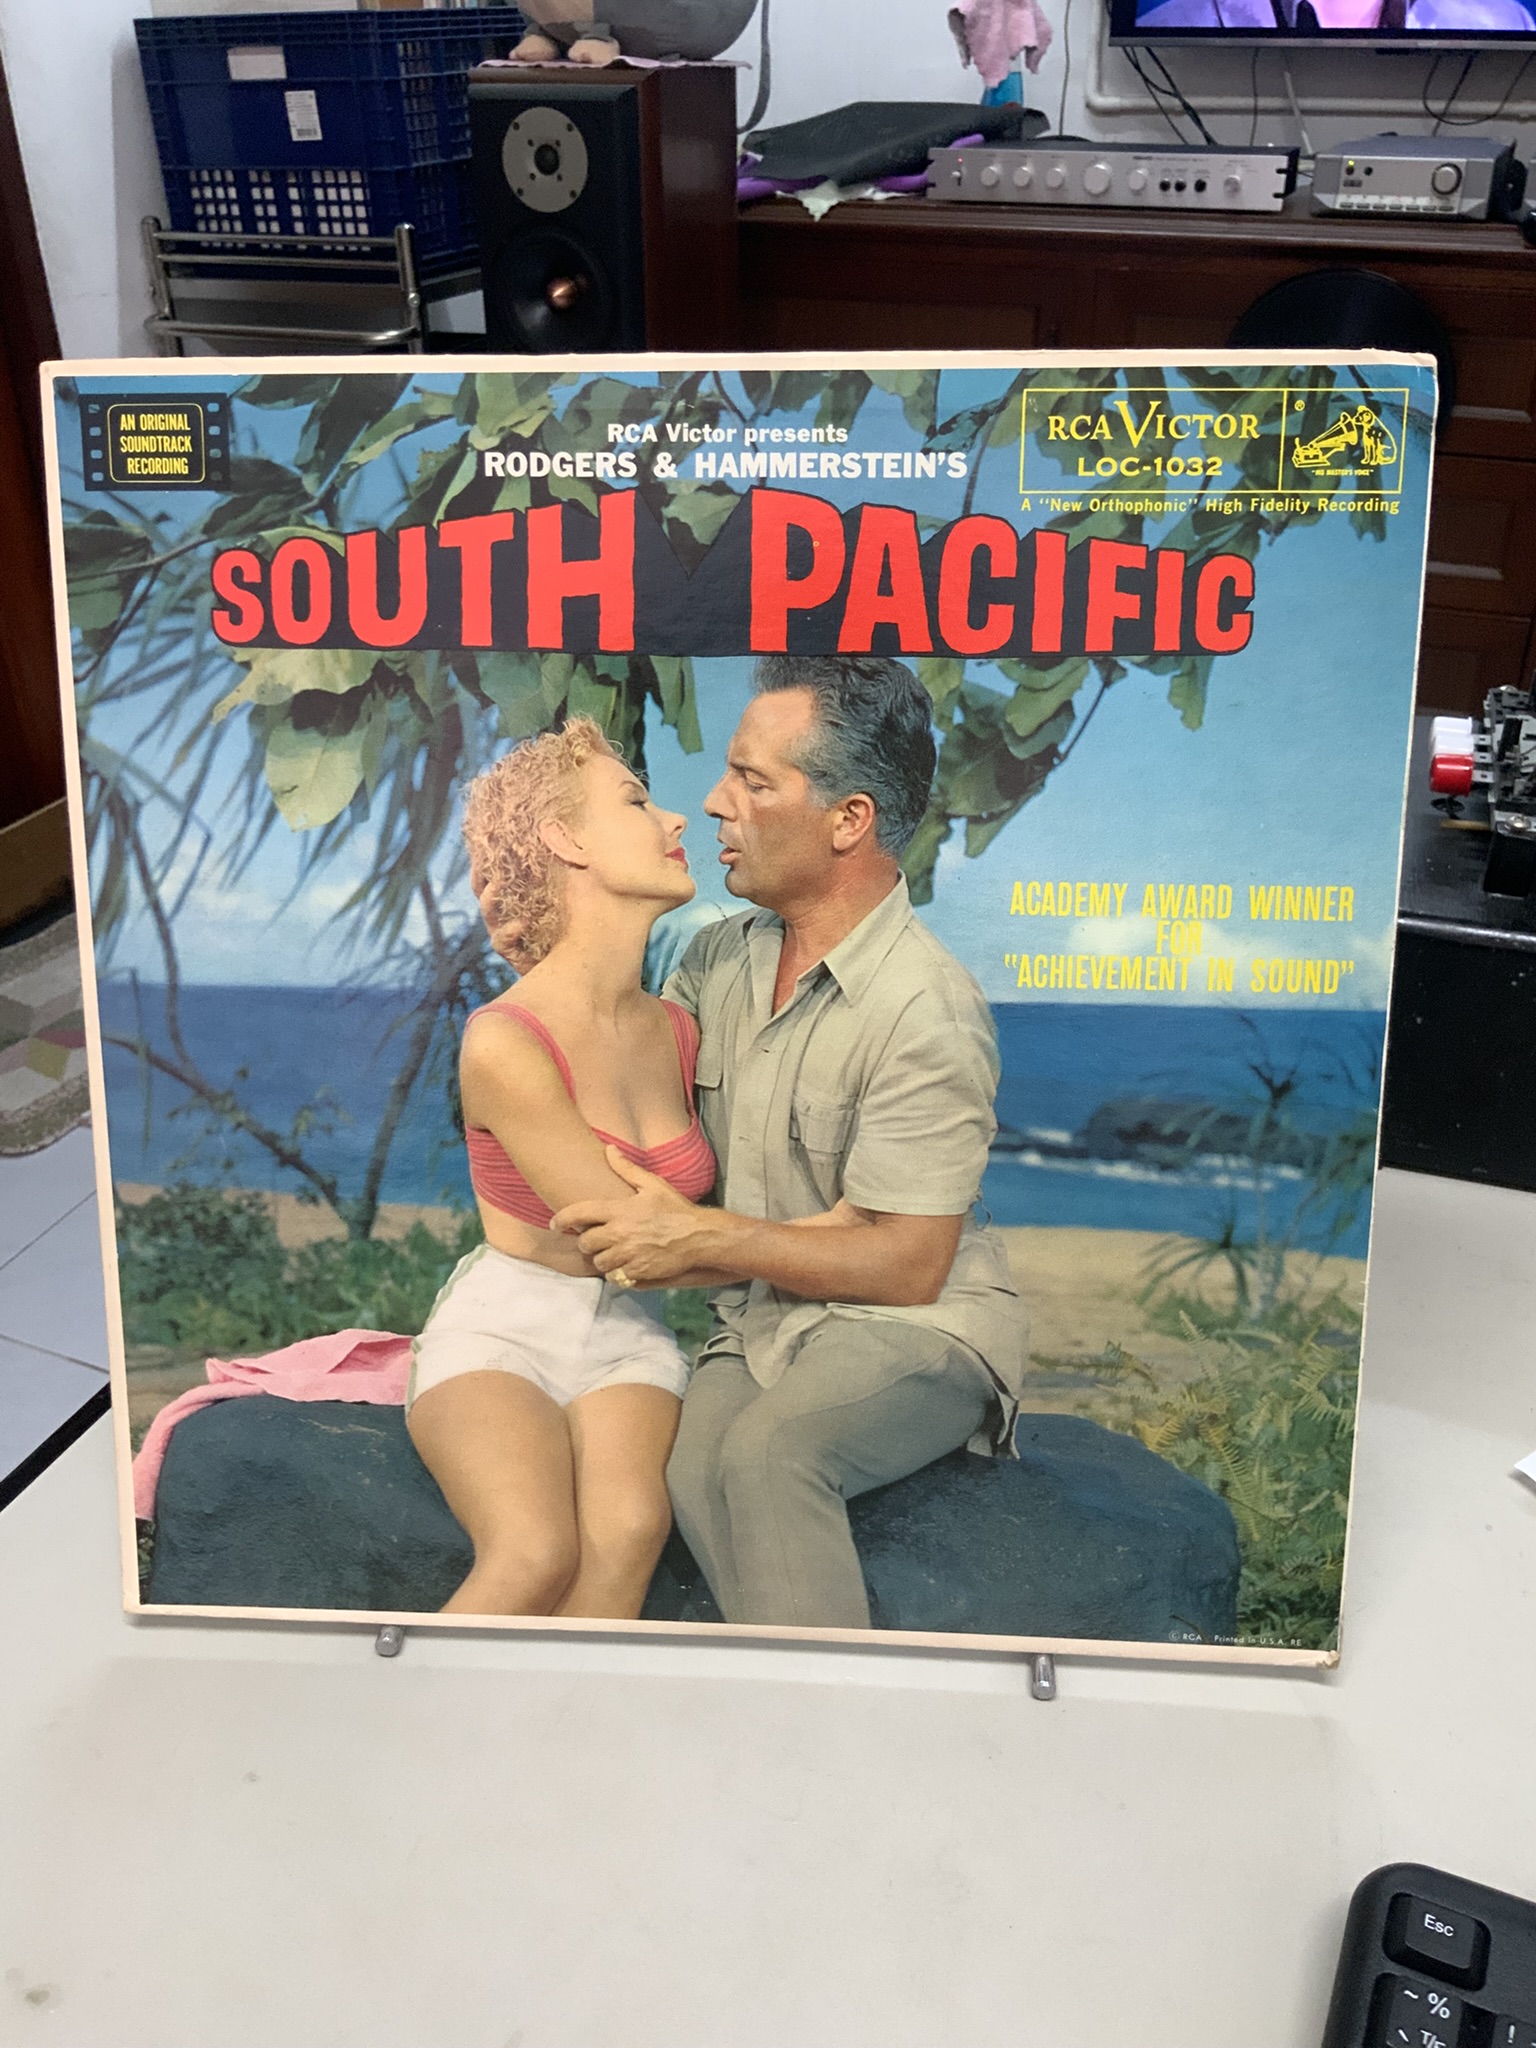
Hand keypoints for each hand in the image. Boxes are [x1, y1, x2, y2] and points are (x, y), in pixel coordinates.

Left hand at [550, 1146, 719, 1286]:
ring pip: (599, 1263)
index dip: (562, 1220)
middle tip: (595, 1238)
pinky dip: (617, 1272)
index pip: (579, 1214)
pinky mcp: (637, 1273)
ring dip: (602, 1258)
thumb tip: (609, 1150)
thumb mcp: (653, 1185)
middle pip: (585, 1243)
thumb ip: (627, 1169)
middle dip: (587, 1241)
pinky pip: (615, 1277)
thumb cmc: (676, 1210)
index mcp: (620, 1211)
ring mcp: (628, 1256)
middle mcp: (620, 1234)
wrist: (700, 1237)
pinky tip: (626, 1263)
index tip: (556, 1224)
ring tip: (613, 1252)